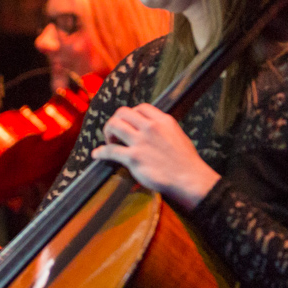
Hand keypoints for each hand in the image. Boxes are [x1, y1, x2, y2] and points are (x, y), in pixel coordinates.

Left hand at [91, 103, 218, 209]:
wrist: (190, 179)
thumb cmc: (185, 162)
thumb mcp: (177, 135)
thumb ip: (162, 129)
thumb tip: (150, 129)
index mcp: (163, 121)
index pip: (140, 108)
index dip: (130, 115)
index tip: (128, 124)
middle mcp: (151, 127)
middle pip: (122, 112)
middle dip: (115, 121)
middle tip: (115, 134)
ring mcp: (141, 142)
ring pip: (114, 125)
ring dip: (107, 133)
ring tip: (109, 142)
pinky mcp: (134, 158)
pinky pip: (110, 150)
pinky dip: (100, 152)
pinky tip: (97, 154)